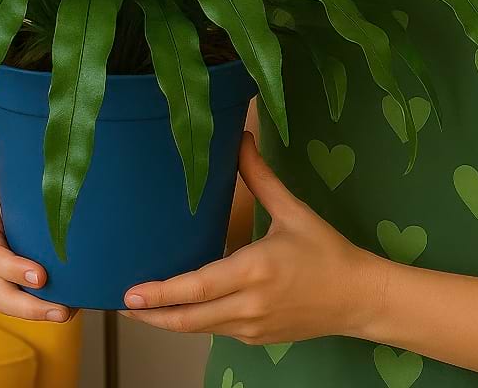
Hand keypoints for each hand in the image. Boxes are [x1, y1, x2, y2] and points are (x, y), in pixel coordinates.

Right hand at [0, 136, 77, 322]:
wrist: (27, 180)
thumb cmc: (13, 170)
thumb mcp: (0, 160)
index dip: (11, 268)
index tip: (40, 276)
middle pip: (0, 290)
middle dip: (27, 304)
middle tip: (62, 309)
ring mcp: (5, 271)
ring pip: (15, 301)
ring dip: (39, 312)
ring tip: (69, 313)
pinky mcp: (24, 277)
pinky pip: (34, 298)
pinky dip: (52, 304)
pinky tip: (78, 303)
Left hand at [119, 131, 382, 344]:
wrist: (358, 297)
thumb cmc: (325, 250)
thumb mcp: (293, 210)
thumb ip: (260, 177)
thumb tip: (240, 138)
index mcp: (255, 269)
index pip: (198, 287)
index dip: (161, 294)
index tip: (131, 293)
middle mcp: (248, 304)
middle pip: (188, 318)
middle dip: (151, 314)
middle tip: (119, 304)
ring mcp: (250, 327)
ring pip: (198, 329)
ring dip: (167, 321)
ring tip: (139, 309)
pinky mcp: (255, 339)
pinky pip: (215, 331)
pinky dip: (193, 322)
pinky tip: (179, 310)